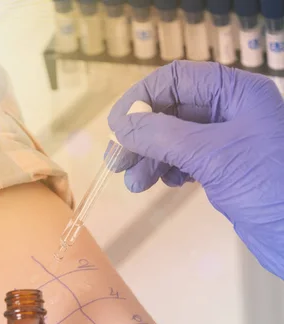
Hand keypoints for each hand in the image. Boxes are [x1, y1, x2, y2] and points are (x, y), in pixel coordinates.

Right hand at [109, 61, 283, 278]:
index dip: (143, 100)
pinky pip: (187, 161)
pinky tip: (162, 184)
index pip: (178, 80)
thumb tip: (121, 125)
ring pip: (176, 140)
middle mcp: (231, 111)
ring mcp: (227, 142)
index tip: (116, 127)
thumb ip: (163, 136)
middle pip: (173, 112)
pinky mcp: (225, 170)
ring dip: (151, 159)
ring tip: (135, 184)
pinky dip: (169, 170)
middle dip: (143, 136)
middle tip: (118, 164)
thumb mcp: (211, 154)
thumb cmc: (266, 184)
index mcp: (236, 92)